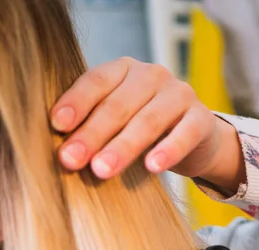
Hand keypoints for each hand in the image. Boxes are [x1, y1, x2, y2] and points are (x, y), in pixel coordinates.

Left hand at [52, 57, 244, 189]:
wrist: (192, 142)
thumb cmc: (140, 133)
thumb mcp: (114, 126)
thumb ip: (91, 129)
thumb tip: (59, 154)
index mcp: (123, 71)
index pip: (96, 81)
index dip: (76, 102)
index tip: (57, 125)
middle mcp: (151, 76)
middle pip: (118, 105)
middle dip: (91, 134)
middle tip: (70, 160)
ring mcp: (179, 94)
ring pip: (148, 120)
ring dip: (123, 146)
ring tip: (102, 170)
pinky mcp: (201, 119)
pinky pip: (184, 134)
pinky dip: (168, 150)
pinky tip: (152, 167)